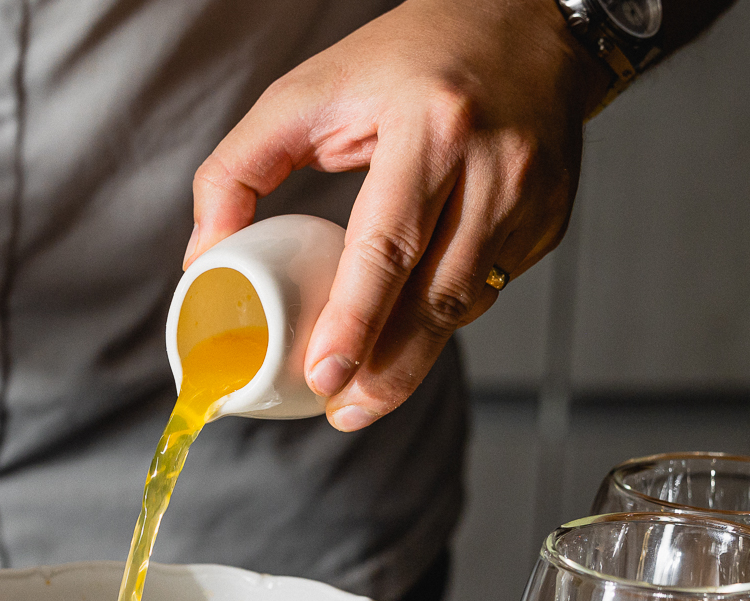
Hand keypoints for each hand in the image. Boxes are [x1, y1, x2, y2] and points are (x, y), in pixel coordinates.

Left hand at [187, 0, 607, 430]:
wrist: (525, 22)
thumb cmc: (403, 58)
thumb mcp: (304, 93)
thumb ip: (235, 170)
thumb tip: (200, 259)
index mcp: (430, 124)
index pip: (388, 245)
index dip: (355, 321)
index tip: (324, 376)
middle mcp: (493, 163)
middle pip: (436, 297)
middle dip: (387, 370)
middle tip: (342, 412)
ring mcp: (531, 195)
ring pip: (465, 305)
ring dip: (413, 357)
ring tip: (364, 390)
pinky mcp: (549, 218)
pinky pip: (488, 289)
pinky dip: (444, 316)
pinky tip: (412, 325)